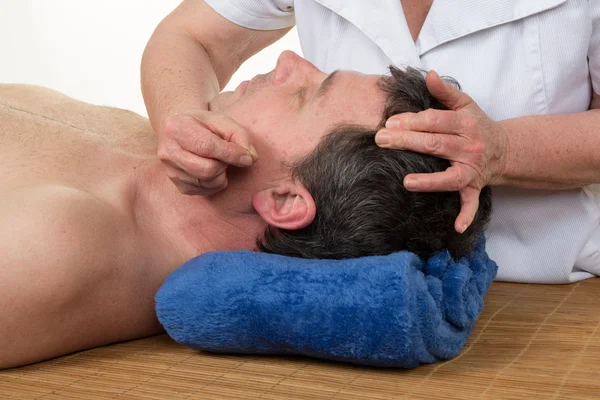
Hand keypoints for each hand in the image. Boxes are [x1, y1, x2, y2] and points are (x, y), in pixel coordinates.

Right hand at [157, 110, 257, 195]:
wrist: (180, 132)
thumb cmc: (204, 125)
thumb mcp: (222, 121)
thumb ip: (239, 136)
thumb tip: (250, 158)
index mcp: (176, 128)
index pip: (206, 146)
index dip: (230, 154)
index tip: (247, 158)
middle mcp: (168, 152)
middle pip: (207, 169)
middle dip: (225, 165)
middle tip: (227, 157)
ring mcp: (170, 171)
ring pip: (207, 182)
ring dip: (222, 174)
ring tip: (219, 161)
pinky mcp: (178, 185)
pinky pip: (205, 191)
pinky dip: (216, 183)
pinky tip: (213, 170)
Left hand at [375, 71, 506, 232]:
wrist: (504, 149)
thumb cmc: (476, 124)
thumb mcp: (465, 104)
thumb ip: (444, 91)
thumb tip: (429, 75)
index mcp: (465, 124)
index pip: (435, 121)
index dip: (412, 120)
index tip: (390, 122)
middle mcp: (469, 147)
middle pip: (435, 145)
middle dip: (407, 141)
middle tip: (382, 140)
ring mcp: (472, 170)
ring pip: (449, 175)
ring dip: (429, 181)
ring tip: (407, 182)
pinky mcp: (474, 188)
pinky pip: (471, 204)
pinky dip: (465, 216)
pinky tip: (455, 227)